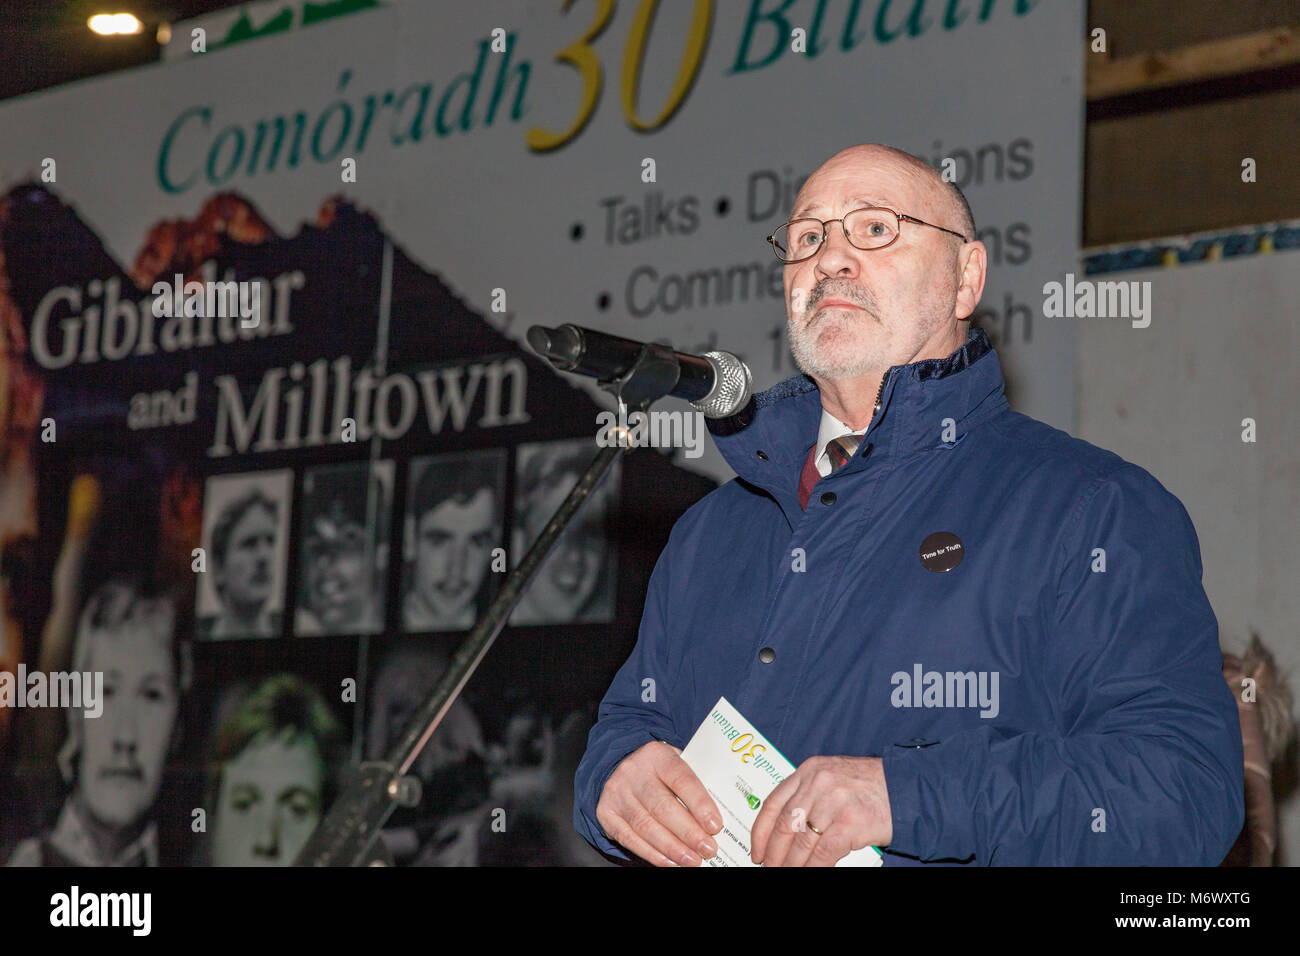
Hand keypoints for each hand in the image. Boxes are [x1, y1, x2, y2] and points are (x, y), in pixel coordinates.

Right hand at [596, 740, 721, 866]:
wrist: (623, 767)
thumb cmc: (660, 771)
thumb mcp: (677, 765)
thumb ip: (695, 785)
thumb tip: (713, 821)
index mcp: (657, 755)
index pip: (681, 779)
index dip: (699, 804)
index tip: (715, 826)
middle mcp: (634, 772)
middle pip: (662, 806)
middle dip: (688, 833)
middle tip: (708, 849)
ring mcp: (618, 793)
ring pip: (646, 826)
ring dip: (672, 848)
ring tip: (692, 860)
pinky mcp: (606, 812)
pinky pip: (630, 838)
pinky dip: (652, 854)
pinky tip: (670, 862)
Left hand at [751, 755, 891, 866]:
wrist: (906, 788)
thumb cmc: (869, 785)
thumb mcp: (832, 777)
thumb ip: (807, 795)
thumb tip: (785, 829)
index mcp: (809, 770)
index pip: (773, 802)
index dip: (761, 831)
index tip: (756, 849)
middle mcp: (818, 783)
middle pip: (785, 824)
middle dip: (774, 851)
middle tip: (769, 866)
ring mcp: (834, 803)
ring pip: (801, 842)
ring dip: (790, 864)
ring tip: (785, 872)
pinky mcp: (849, 823)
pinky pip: (822, 853)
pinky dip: (812, 868)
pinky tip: (808, 873)